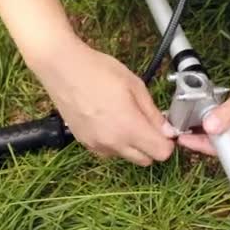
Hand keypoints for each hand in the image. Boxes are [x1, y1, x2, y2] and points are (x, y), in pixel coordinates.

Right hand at [25, 35, 175, 165]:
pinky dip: (115, 143)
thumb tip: (168, 130)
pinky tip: (109, 120)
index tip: (165, 129)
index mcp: (129, 128)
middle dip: (152, 146)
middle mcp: (113, 143)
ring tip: (125, 118)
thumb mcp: (135, 85)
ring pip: (126, 157)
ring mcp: (97, 145)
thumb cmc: (99, 71)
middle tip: (148, 123)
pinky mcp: (84, 143)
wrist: (62, 68)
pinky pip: (108, 151)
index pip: (161, 153)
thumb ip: (152, 112)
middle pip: (145, 160)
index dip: (167, 142)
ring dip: (132, 145)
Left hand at [178, 53, 229, 154]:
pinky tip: (213, 112)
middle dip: (204, 136)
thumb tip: (209, 127)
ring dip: (213, 127)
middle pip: (226, 144)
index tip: (183, 138)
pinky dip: (224, 120)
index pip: (224, 149)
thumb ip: (228, 112)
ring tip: (194, 119)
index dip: (201, 144)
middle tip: (183, 127)